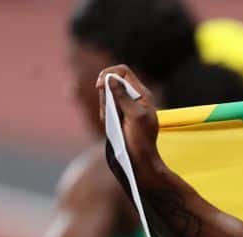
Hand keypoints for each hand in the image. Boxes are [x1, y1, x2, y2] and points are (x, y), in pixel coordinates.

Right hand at [95, 65, 163, 181]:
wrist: (140, 159)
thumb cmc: (142, 139)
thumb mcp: (134, 116)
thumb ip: (123, 96)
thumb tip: (110, 79)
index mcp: (142, 94)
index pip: (123, 71)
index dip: (109, 73)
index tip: (100, 85)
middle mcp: (134, 97)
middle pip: (111, 82)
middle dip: (105, 95)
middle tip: (110, 113)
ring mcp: (125, 105)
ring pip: (106, 96)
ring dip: (104, 107)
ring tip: (113, 122)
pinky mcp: (118, 115)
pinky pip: (105, 108)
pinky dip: (104, 115)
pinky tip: (110, 126)